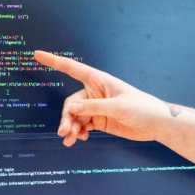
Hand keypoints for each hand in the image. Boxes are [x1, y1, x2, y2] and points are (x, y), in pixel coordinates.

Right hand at [35, 50, 166, 145]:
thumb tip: (72, 108)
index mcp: (99, 81)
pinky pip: (82, 125)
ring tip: (70, 140)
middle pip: (71, 103)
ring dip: (70, 127)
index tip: (37, 54)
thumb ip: (94, 107)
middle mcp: (95, 93)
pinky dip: (78, 132)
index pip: (72, 69)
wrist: (157, 124)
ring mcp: (96, 107)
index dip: (54, 61)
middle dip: (66, 117)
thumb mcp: (118, 107)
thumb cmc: (142, 108)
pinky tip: (79, 139)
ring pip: (75, 116)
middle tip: (65, 132)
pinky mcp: (100, 121)